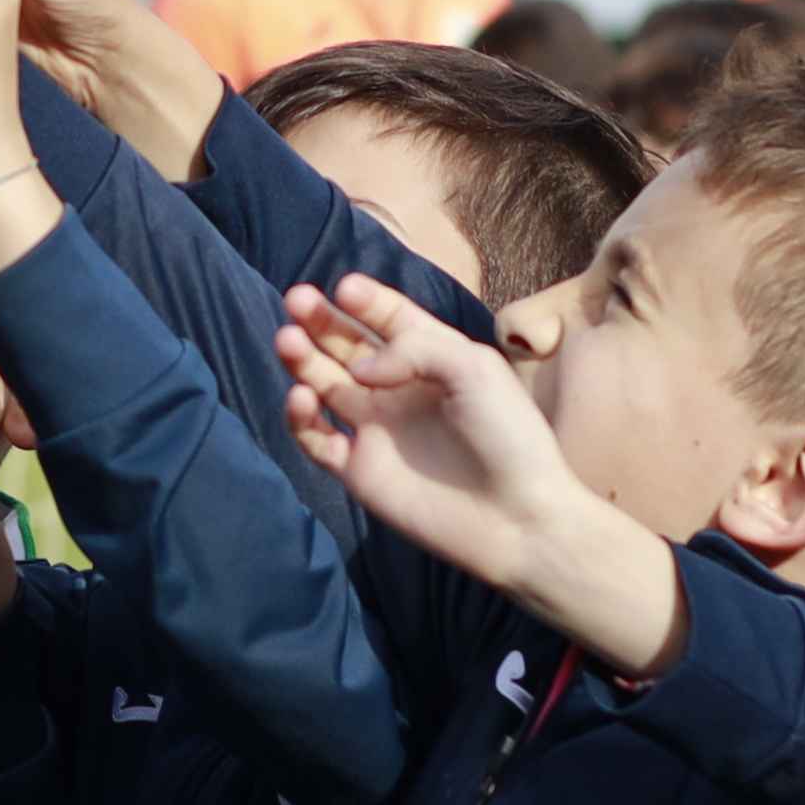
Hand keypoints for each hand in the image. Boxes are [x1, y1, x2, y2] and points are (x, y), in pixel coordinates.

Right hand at [280, 272, 680, 675]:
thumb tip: (357, 371)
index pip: (389, 318)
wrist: (516, 517)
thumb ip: (413, 349)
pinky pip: (315, 438)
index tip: (344, 288)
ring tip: (287, 339)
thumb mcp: (473, 368)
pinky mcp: (358, 470)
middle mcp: (399, 389)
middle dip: (320, 320)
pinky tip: (302, 398)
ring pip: (323, 383)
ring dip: (302, 359)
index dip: (364, 300)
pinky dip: (301, 417)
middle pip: (347, 345)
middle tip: (296, 299)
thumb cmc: (507, 436)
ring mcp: (376, 429)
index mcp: (433, 359)